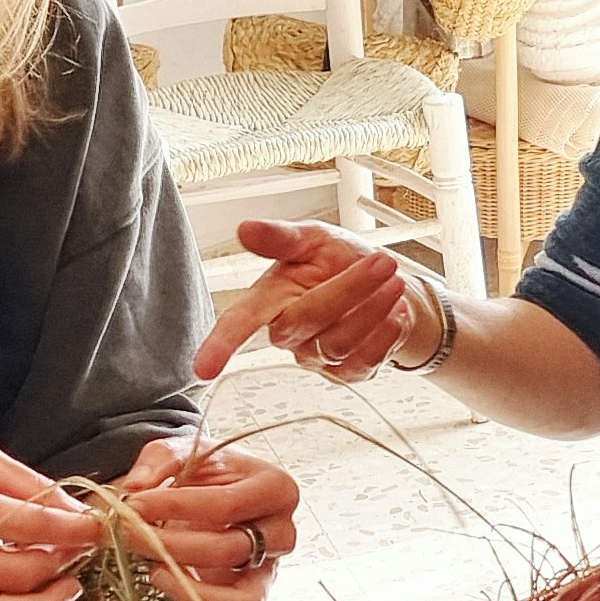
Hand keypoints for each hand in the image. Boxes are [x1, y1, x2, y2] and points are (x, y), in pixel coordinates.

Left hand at [109, 436, 298, 600]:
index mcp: (274, 488)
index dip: (177, 508)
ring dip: (194, 595)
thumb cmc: (199, 472)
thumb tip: (134, 492)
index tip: (133, 505)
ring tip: (155, 576)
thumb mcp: (177, 451)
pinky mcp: (254, 600)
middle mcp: (281, 534)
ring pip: (245, 600)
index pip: (226, 505)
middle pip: (230, 551)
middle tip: (129, 537)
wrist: (208, 490)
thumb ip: (155, 464)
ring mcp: (270, 572)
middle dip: (172, 547)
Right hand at [190, 220, 427, 382]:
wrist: (389, 283)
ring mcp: (317, 357)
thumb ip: (281, 237)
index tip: (204, 367)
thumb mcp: (313, 238)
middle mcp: (287, 333)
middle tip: (381, 262)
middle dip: (348, 288)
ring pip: (337, 342)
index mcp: (269, 299)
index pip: (238, 323)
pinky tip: (395, 313)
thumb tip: (246, 228)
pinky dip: (385, 334)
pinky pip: (363, 361)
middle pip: (303, 321)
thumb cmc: (339, 260)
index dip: (221, 344)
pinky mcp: (347, 372)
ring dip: (373, 308)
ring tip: (393, 280)